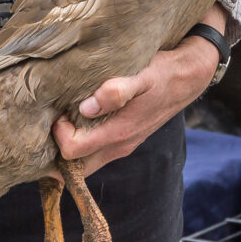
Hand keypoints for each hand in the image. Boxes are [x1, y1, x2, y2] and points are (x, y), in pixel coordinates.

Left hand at [56, 3, 224, 175]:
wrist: (188, 77)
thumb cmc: (162, 73)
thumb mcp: (142, 75)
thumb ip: (117, 91)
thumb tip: (87, 106)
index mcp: (118, 133)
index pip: (71, 151)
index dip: (58, 133)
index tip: (60, 110)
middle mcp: (118, 146)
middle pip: (73, 168)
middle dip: (56, 152)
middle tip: (52, 122)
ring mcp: (121, 146)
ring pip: (83, 163)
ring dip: (68, 148)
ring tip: (61, 121)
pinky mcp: (123, 140)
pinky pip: (93, 154)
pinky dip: (80, 145)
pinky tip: (76, 123)